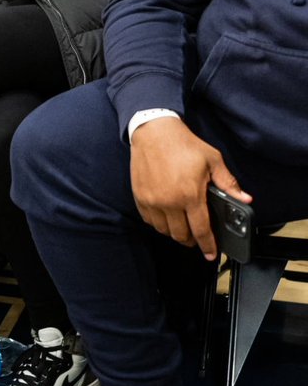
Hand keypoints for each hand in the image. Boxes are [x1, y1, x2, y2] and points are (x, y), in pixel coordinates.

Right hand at [130, 117, 251, 258]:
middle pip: (181, 235)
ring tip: (182, 226)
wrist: (154, 131)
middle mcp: (170, 201)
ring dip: (175, 233)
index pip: (200, 230)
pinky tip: (166, 217)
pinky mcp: (140, 197)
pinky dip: (159, 224)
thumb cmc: (183, 144)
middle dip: (192, 240)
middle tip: (198, 236)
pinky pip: (149, 221)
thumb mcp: (212, 159)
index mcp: (190, 194)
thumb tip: (244, 199)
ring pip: (164, 231)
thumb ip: (228, 182)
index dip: (207, 245)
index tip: (210, 253)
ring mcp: (152, 201)